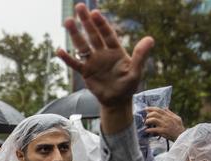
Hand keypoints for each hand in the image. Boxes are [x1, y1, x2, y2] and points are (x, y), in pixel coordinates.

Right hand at [57, 4, 153, 133]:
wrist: (117, 101)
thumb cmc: (128, 86)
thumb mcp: (136, 71)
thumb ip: (140, 56)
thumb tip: (150, 39)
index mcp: (115, 51)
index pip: (107, 34)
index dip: (101, 23)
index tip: (95, 12)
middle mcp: (102, 53)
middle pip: (93, 35)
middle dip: (86, 21)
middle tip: (79, 7)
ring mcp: (92, 62)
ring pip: (82, 45)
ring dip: (75, 34)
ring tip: (68, 21)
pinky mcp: (85, 72)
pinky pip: (75, 64)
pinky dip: (67, 58)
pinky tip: (59, 50)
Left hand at [144, 107, 184, 140]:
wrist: (182, 136)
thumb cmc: (179, 127)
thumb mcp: (177, 118)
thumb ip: (170, 113)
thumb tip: (165, 108)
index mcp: (168, 116)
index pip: (159, 109)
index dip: (151, 108)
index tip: (145, 108)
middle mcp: (166, 119)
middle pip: (154, 114)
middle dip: (148, 115)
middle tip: (146, 119)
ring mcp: (164, 125)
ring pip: (153, 120)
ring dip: (147, 122)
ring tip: (146, 124)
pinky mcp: (163, 131)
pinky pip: (154, 129)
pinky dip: (148, 130)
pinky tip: (146, 131)